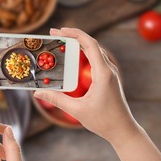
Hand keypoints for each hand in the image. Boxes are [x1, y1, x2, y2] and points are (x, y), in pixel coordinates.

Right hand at [34, 28, 139, 145]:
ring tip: (60, 43)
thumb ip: (57, 99)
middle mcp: (108, 70)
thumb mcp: (76, 110)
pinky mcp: (107, 79)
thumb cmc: (103, 121)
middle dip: (72, 37)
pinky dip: (82, 55)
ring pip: (93, 52)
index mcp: (103, 73)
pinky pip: (94, 61)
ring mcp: (109, 74)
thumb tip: (37, 92)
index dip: (74, 34)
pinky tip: (71, 59)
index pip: (90, 45)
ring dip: (77, 45)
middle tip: (54, 35)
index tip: (59, 30)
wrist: (122, 130)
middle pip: (91, 45)